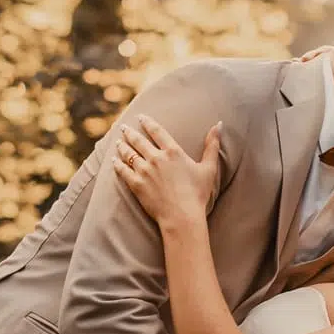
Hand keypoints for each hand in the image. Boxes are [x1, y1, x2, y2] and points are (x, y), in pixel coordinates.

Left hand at [114, 115, 220, 231]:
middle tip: (123, 128)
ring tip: (118, 142)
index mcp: (173, 152)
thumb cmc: (198, 193)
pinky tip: (113, 161)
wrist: (182, 216)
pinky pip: (123, 171)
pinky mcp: (136, 185)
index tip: (140, 117)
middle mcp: (156, 158)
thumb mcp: (209, 168)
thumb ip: (212, 145)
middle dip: (130, 132)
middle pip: (139, 141)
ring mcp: (144, 171)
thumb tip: (219, 124)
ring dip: (122, 146)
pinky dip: (117, 164)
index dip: (147, 122)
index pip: (156, 131)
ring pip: (129, 154)